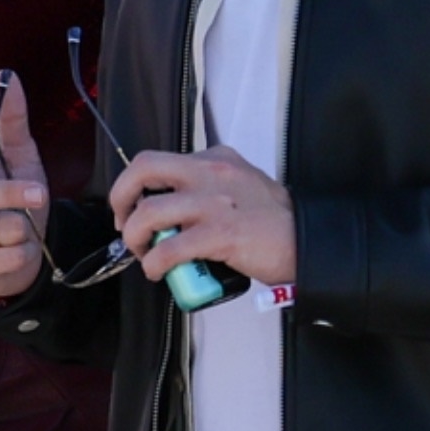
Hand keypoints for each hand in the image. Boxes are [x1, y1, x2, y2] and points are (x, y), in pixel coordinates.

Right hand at [0, 69, 50, 297]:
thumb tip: (6, 75)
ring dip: (22, 228)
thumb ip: (11, 122)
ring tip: (22, 228)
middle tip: (39, 193)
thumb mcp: (20, 160)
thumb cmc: (14, 202)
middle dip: (7, 194)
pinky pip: (3, 257)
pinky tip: (18, 251)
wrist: (19, 257)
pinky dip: (22, 253)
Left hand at [109, 145, 297, 287]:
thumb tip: (170, 212)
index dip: (132, 184)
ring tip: (143, 254)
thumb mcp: (240, 185)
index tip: (131, 208)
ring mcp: (215, 203)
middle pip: (144, 169)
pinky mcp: (221, 234)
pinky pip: (170, 248)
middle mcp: (211, 174)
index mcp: (215, 160)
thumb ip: (207, 188)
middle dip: (121, 198)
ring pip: (150, 212)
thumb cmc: (273, 222)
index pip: (157, 160)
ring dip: (135, 238)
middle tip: (125, 225)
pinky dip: (155, 263)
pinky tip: (158, 271)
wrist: (308, 240)